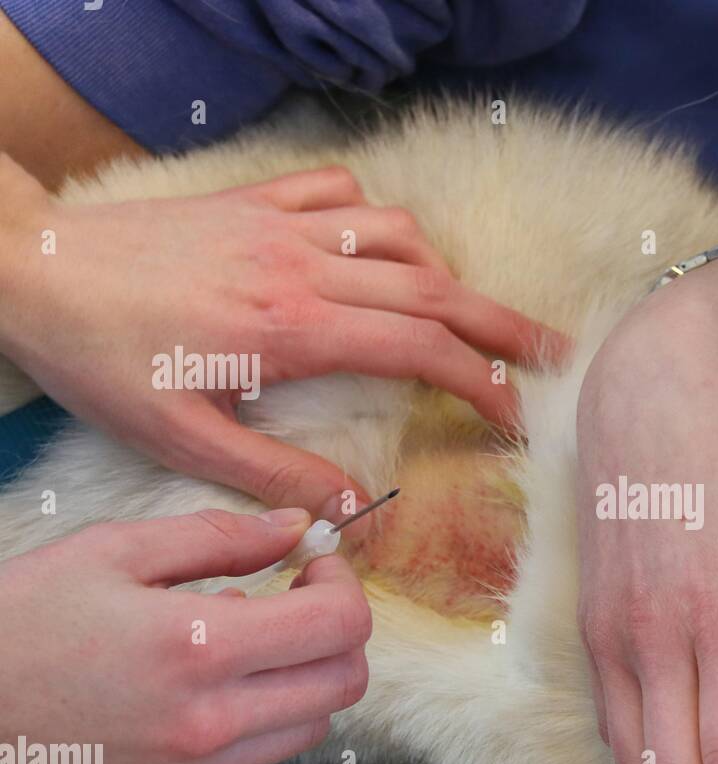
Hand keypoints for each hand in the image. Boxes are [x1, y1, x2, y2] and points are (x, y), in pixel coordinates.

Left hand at [0, 156, 564, 534]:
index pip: (420, 349)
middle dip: (502, 325)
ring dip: (444, 271)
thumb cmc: (103, 362)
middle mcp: (302, 267)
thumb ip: (278, 475)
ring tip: (464, 313)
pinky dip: (377, 218)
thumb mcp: (184, 440)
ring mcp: (280, 224)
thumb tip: (356, 505)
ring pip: (398, 233)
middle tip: (552, 351)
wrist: (30, 272)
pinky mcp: (253, 200)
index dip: (481, 383)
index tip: (517, 414)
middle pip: (434, 287)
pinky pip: (340, 191)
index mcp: (293, 331)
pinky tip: (378, 250)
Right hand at [0, 508, 370, 763]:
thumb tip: (293, 527)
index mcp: (199, 648)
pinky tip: (219, 679)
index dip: (344, 585)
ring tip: (257, 638)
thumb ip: (219, 538)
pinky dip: (265, 713)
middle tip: (302, 598)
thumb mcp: (113, 551)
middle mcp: (209, 720)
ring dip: (309, 675)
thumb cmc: (18, 622)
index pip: (340, 626)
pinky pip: (258, 755)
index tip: (315, 564)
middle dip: (341, 631)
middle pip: (345, 682)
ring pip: (313, 724)